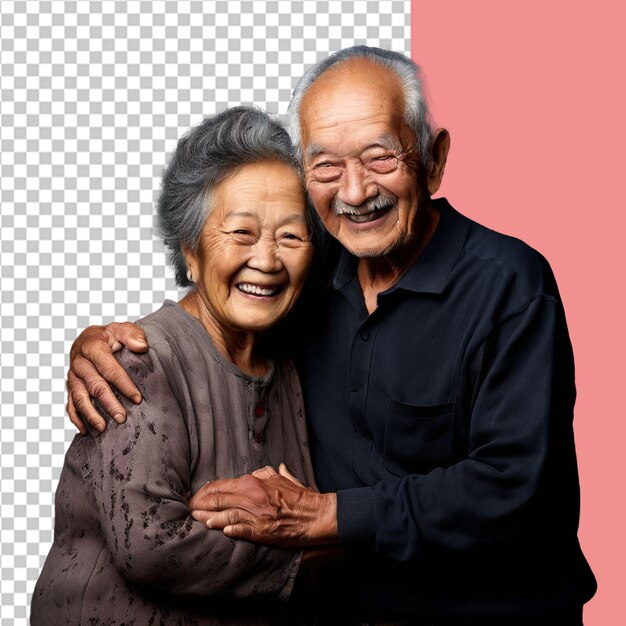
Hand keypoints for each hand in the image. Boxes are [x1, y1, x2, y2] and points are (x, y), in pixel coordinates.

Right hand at [66, 322, 147, 433]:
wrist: (91, 337)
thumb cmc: (111, 335)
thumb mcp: (123, 329)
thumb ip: (133, 334)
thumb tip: (141, 346)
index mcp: (92, 347)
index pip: (109, 369)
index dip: (123, 384)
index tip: (137, 398)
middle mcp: (79, 362)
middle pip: (94, 386)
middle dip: (108, 403)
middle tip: (122, 418)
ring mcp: (73, 375)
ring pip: (79, 397)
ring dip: (90, 414)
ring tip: (103, 428)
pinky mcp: (71, 385)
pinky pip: (70, 403)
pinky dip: (76, 417)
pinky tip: (85, 430)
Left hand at [189, 464, 337, 547]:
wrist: (314, 515)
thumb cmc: (298, 497)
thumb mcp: (280, 478)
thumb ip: (265, 473)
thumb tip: (255, 472)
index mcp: (253, 482)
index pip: (221, 485)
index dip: (205, 491)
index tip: (195, 496)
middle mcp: (251, 497)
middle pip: (218, 499)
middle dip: (200, 504)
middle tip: (188, 508)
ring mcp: (255, 515)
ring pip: (224, 515)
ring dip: (208, 517)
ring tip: (195, 519)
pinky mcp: (261, 531)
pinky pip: (240, 530)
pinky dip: (228, 529)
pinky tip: (218, 530)